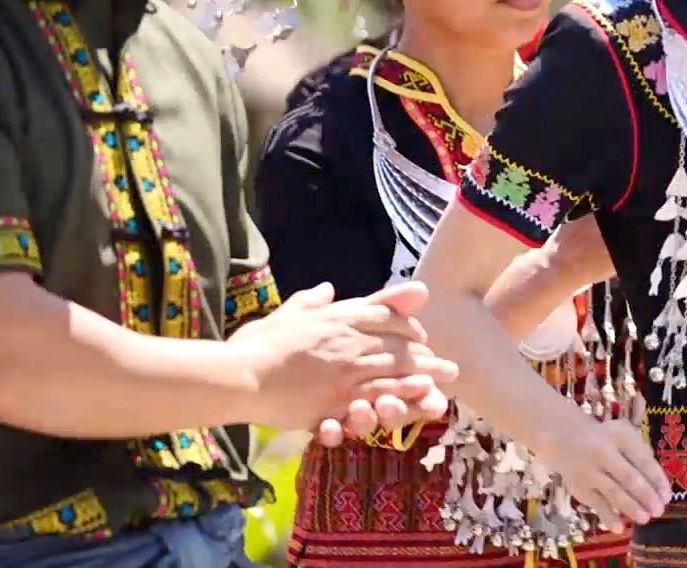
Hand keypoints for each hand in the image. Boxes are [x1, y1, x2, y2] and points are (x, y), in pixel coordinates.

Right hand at [227, 282, 458, 438]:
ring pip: (397, 366)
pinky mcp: (340, 397)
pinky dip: (405, 390)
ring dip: (426, 372)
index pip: (385, 315)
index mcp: (339, 316)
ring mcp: (347, 368)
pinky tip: (423, 392)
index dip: (407, 326)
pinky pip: (381, 393)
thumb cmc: (257, 344)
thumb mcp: (288, 313)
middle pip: (399, 342)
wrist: (240, 374)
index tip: (419, 336)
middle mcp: (350, 338)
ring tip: (446, 378)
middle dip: (425, 352)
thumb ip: (311, 301)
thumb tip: (326, 289)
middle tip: (446, 363)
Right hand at [533, 409, 671, 527]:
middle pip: (629, 477)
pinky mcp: (580, 487)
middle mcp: (604, 452)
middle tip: (659, 510)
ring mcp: (591, 471)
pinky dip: (607, 516)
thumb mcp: (623, 434)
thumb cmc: (605, 438)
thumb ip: (641, 453)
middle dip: (646, 496)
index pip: (642, 460)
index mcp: (620, 437)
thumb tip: (658, 482)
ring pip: (613, 492)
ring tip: (645, 519)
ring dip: (631, 507)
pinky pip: (596, 503)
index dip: (656, 479)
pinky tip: (619, 527)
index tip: (667, 496)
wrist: (565, 438)